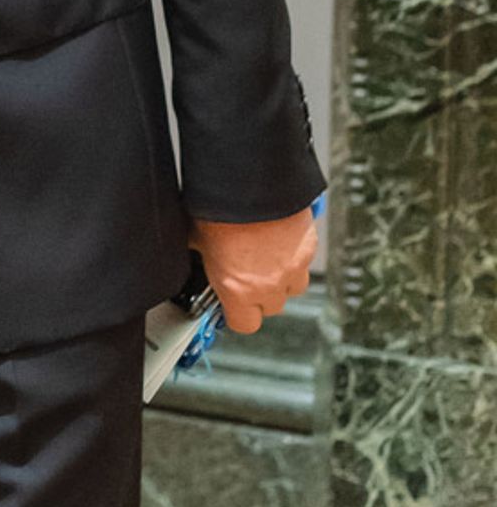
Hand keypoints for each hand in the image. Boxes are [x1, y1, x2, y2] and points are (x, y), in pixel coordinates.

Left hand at [190, 209, 317, 334]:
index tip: (233, 304)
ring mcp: (293, 267)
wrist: (251, 182)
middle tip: (249, 273)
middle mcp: (268, 284)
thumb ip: (204, 257)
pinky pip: (304, 261)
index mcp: (237, 288)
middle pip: (272, 307)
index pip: (245, 324)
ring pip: (293, 287)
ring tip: (266, 256)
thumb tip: (197, 255)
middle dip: (261, 295)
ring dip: (282, 278)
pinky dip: (295, 254)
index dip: (238, 314)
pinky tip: (278, 238)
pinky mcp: (309, 247)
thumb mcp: (198, 238)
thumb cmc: (220, 207)